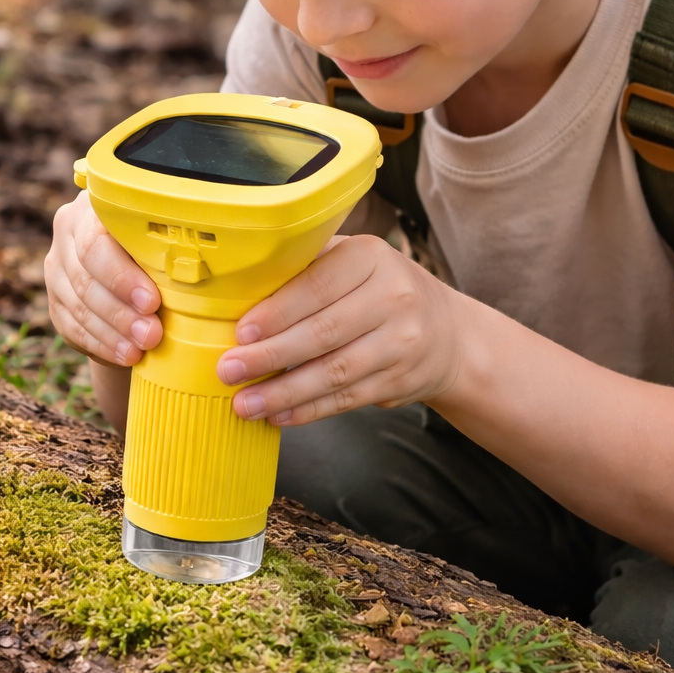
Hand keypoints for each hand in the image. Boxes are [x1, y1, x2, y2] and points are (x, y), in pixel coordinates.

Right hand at [45, 191, 161, 365]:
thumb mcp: (170, 239)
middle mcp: (69, 229)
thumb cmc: (167, 248)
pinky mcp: (55, 300)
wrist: (141, 271)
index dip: (122, 276)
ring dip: (112, 332)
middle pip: (85, 276)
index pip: (96, 243)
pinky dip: (100, 344)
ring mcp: (57, 266)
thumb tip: (199, 269)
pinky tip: (125, 355)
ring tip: (141, 349)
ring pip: (77, 304)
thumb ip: (175, 246)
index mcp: (97, 205)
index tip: (153, 302)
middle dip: (121, 311)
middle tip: (151, 334)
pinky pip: (72, 327)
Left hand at [216, 235, 463, 424]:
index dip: (277, 312)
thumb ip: (306, 269)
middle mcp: (394, 296)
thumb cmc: (376, 289)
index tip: (240, 333)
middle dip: (270, 356)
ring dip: (284, 392)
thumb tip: (235, 296)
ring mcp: (402, 341)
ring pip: (334, 372)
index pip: (318, 285)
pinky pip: (347, 398)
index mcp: (371, 256)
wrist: (445, 331)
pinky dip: (309, 410)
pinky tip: (278, 415)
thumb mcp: (351, 262)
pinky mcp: (401, 380)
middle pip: (323, 332)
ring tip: (244, 403)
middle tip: (228, 371)